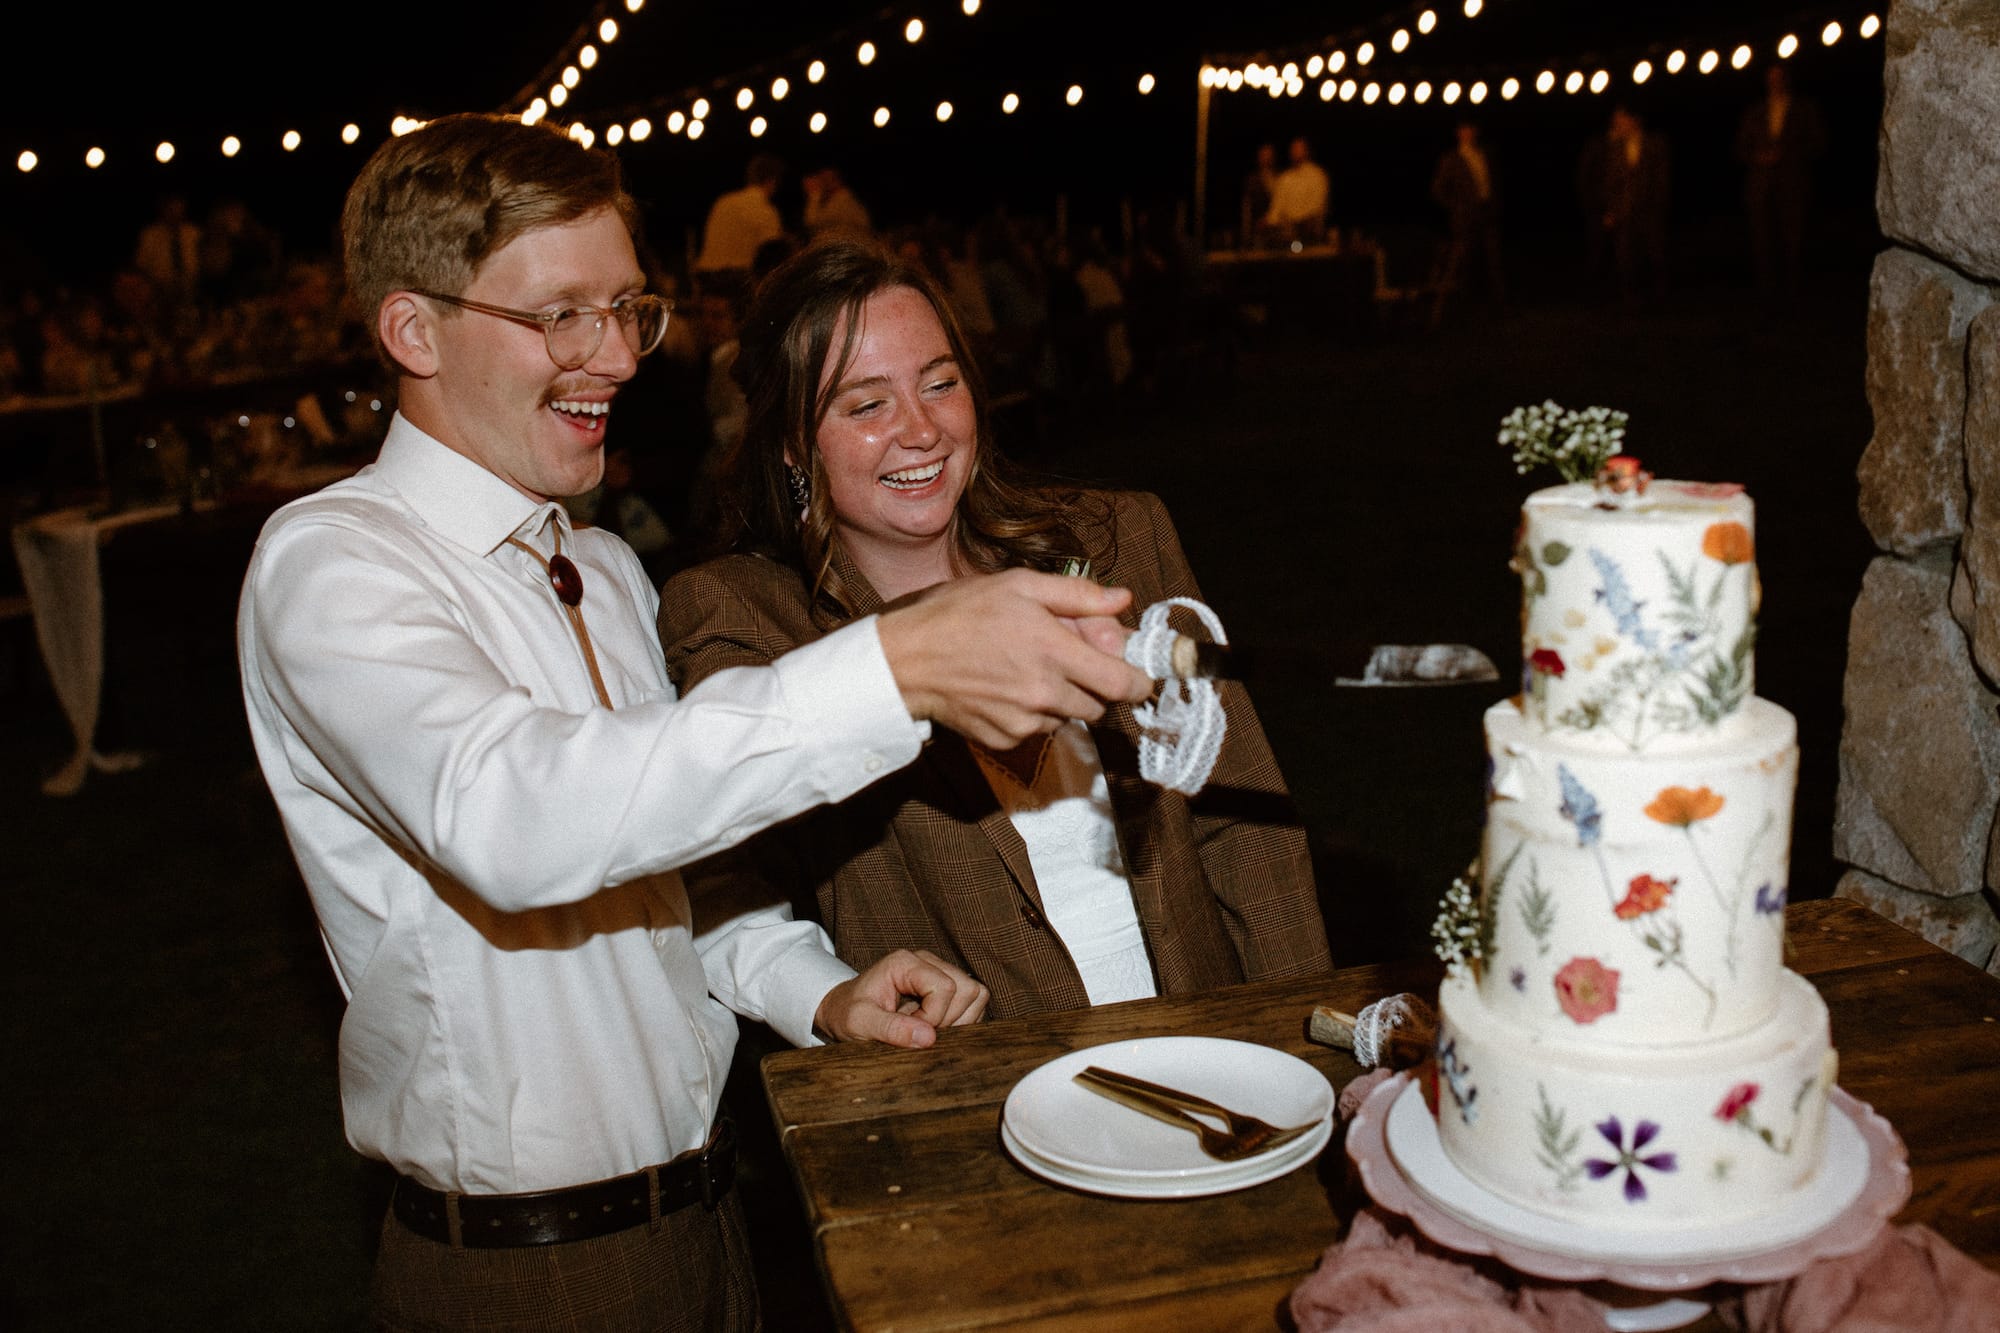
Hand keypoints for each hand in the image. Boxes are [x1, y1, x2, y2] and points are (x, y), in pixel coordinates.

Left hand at [815, 949, 989, 1046]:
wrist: (842, 1010)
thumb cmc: (847, 1014)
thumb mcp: (859, 1023)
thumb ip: (890, 1028)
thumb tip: (928, 1037)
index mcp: (905, 963)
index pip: (944, 987)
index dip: (933, 1017)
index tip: (910, 1032)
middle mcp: (927, 962)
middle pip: (967, 988)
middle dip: (949, 1020)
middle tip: (920, 1032)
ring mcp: (939, 972)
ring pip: (976, 995)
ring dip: (958, 1021)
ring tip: (926, 1030)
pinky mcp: (947, 988)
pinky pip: (973, 1005)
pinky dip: (960, 1022)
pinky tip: (933, 1029)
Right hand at [877, 569, 1154, 749]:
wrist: (905, 660)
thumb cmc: (958, 614)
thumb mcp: (1018, 585)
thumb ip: (1077, 595)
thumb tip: (1123, 599)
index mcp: (1055, 652)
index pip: (1123, 684)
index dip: (1138, 681)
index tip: (1135, 674)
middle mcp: (1045, 694)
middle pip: (1100, 705)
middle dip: (1094, 685)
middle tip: (1068, 660)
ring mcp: (1025, 722)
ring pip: (1068, 717)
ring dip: (1062, 698)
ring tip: (1028, 669)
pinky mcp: (1005, 740)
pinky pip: (1037, 730)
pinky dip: (1032, 713)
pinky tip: (1006, 688)